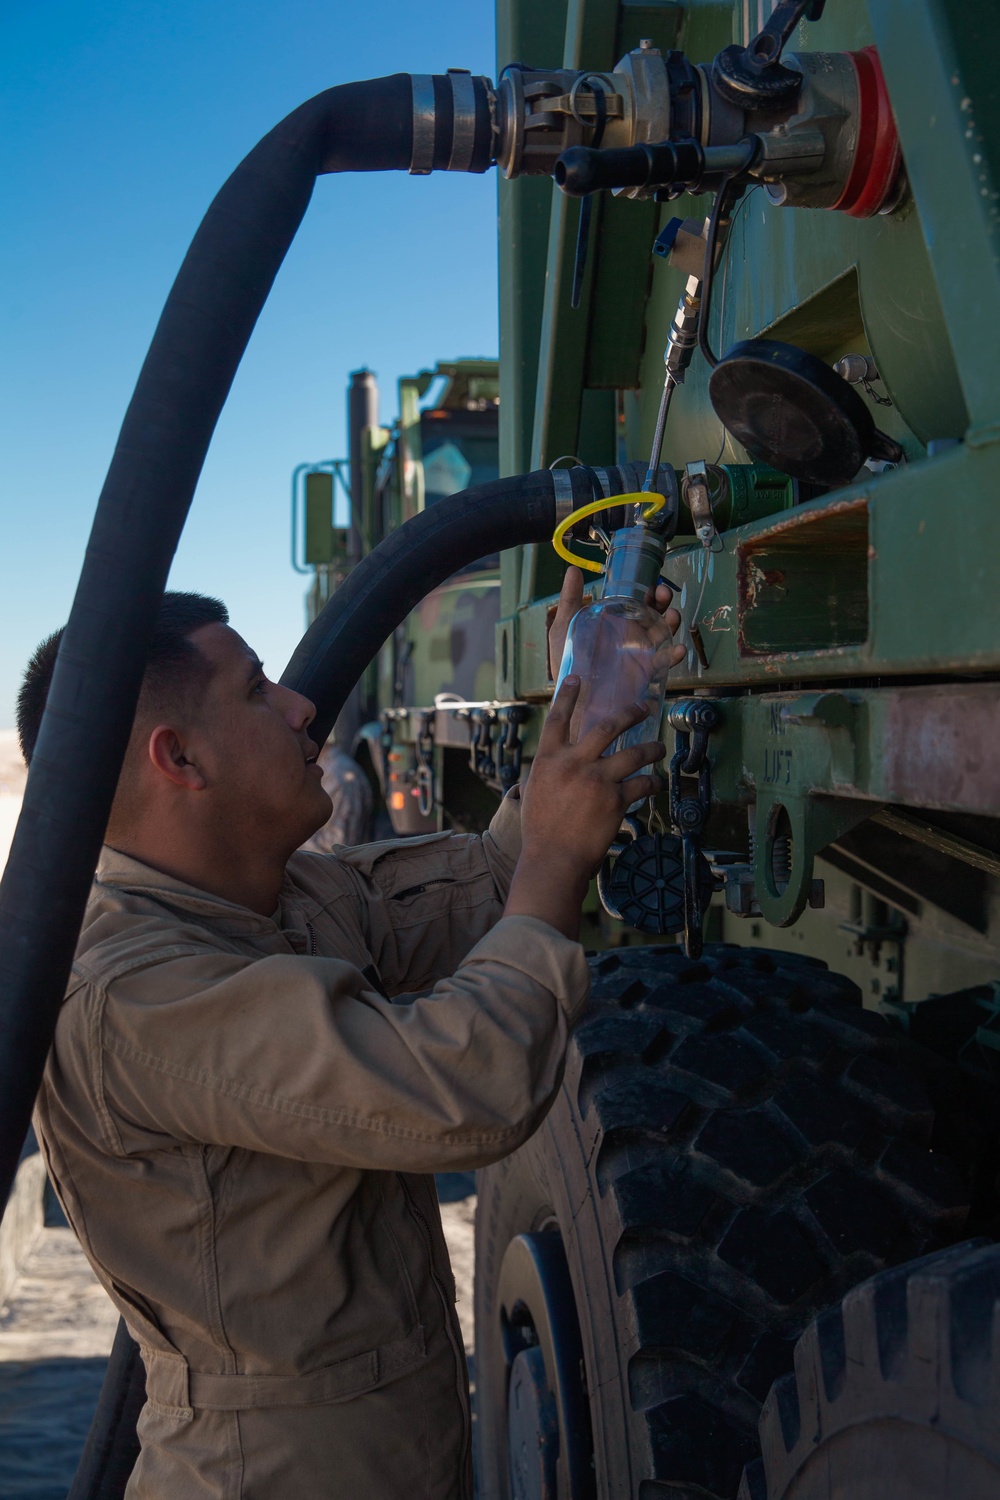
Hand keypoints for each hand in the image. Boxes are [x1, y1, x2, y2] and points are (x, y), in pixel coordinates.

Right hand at [505, 679, 664, 938]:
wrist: (554, 858)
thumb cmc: (540, 830)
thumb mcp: (535, 792)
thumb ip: (549, 771)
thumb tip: (559, 761)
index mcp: (548, 759)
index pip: (557, 718)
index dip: (567, 695)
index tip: (577, 678)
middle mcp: (573, 763)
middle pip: (607, 726)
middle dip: (630, 713)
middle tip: (644, 708)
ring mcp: (597, 780)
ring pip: (634, 753)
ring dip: (650, 748)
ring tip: (659, 747)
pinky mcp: (616, 800)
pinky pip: (641, 784)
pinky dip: (651, 783)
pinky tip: (655, 783)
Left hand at [546, 565, 684, 679]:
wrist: (571, 701)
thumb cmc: (565, 664)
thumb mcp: (563, 627)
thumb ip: (570, 600)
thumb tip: (573, 570)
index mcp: (614, 622)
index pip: (636, 601)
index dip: (646, 591)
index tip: (650, 585)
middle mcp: (630, 635)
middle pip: (654, 613)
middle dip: (662, 602)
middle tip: (663, 594)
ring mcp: (639, 653)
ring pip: (662, 633)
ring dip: (671, 622)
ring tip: (673, 616)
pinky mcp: (644, 672)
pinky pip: (663, 662)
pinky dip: (673, 656)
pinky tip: (677, 650)